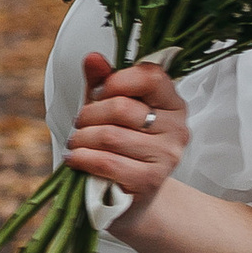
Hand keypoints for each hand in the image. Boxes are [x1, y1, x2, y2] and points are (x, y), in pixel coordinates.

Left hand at [65, 53, 189, 221]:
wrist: (134, 194)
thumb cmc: (122, 144)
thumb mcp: (111, 108)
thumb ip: (103, 81)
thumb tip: (93, 58)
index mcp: (172, 102)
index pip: (150, 77)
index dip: (117, 81)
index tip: (98, 93)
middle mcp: (177, 128)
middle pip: (122, 108)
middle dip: (89, 114)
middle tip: (79, 122)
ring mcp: (166, 156)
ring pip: (111, 136)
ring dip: (82, 138)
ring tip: (75, 142)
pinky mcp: (150, 180)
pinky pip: (108, 163)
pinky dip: (84, 159)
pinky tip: (74, 158)